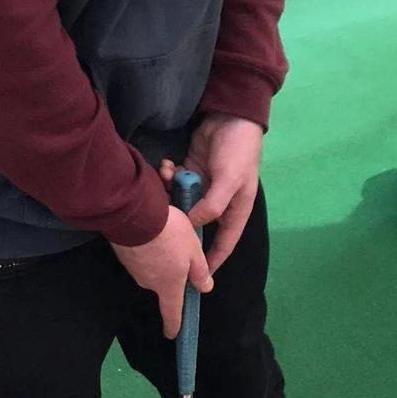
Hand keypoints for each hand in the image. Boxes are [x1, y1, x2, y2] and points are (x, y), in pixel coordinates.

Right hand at [112, 206, 212, 338]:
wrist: (134, 214)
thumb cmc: (169, 235)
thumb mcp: (193, 251)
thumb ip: (200, 271)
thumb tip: (205, 288)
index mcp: (168, 286)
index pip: (172, 312)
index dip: (174, 325)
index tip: (173, 334)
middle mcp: (148, 282)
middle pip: (163, 285)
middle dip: (171, 274)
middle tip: (179, 252)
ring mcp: (133, 269)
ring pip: (151, 268)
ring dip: (159, 258)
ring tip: (166, 237)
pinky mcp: (123, 255)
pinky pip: (140, 256)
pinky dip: (147, 249)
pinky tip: (152, 233)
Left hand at [160, 115, 263, 272]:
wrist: (231, 116)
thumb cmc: (237, 151)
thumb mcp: (229, 180)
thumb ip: (212, 205)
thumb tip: (191, 225)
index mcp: (235, 209)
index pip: (224, 243)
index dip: (212, 261)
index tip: (197, 281)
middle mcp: (218, 202)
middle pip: (196, 225)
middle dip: (179, 227)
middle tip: (158, 233)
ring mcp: (203, 186)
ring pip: (181, 202)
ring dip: (170, 193)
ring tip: (165, 180)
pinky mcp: (190, 170)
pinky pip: (174, 182)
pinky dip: (167, 177)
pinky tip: (165, 166)